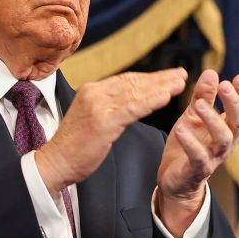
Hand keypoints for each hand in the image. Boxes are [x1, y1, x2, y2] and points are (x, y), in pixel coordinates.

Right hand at [35, 68, 187, 195]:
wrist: (56, 162)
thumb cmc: (74, 146)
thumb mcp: (91, 117)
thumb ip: (108, 106)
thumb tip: (129, 102)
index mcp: (90, 91)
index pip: (125, 79)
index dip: (150, 77)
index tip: (168, 76)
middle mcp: (93, 93)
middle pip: (133, 82)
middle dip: (160, 78)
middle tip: (182, 75)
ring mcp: (98, 106)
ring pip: (136, 93)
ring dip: (162, 87)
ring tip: (180, 84)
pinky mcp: (103, 121)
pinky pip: (133, 109)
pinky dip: (152, 101)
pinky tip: (167, 97)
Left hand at [156, 70, 238, 237]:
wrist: (175, 179)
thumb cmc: (187, 145)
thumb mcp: (193, 117)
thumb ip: (202, 97)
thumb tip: (212, 73)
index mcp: (227, 128)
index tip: (238, 77)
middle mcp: (225, 142)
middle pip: (238, 122)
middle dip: (233, 103)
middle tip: (225, 85)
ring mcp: (213, 156)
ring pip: (222, 138)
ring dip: (213, 119)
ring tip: (200, 104)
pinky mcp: (197, 169)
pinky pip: (198, 156)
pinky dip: (190, 142)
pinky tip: (182, 129)